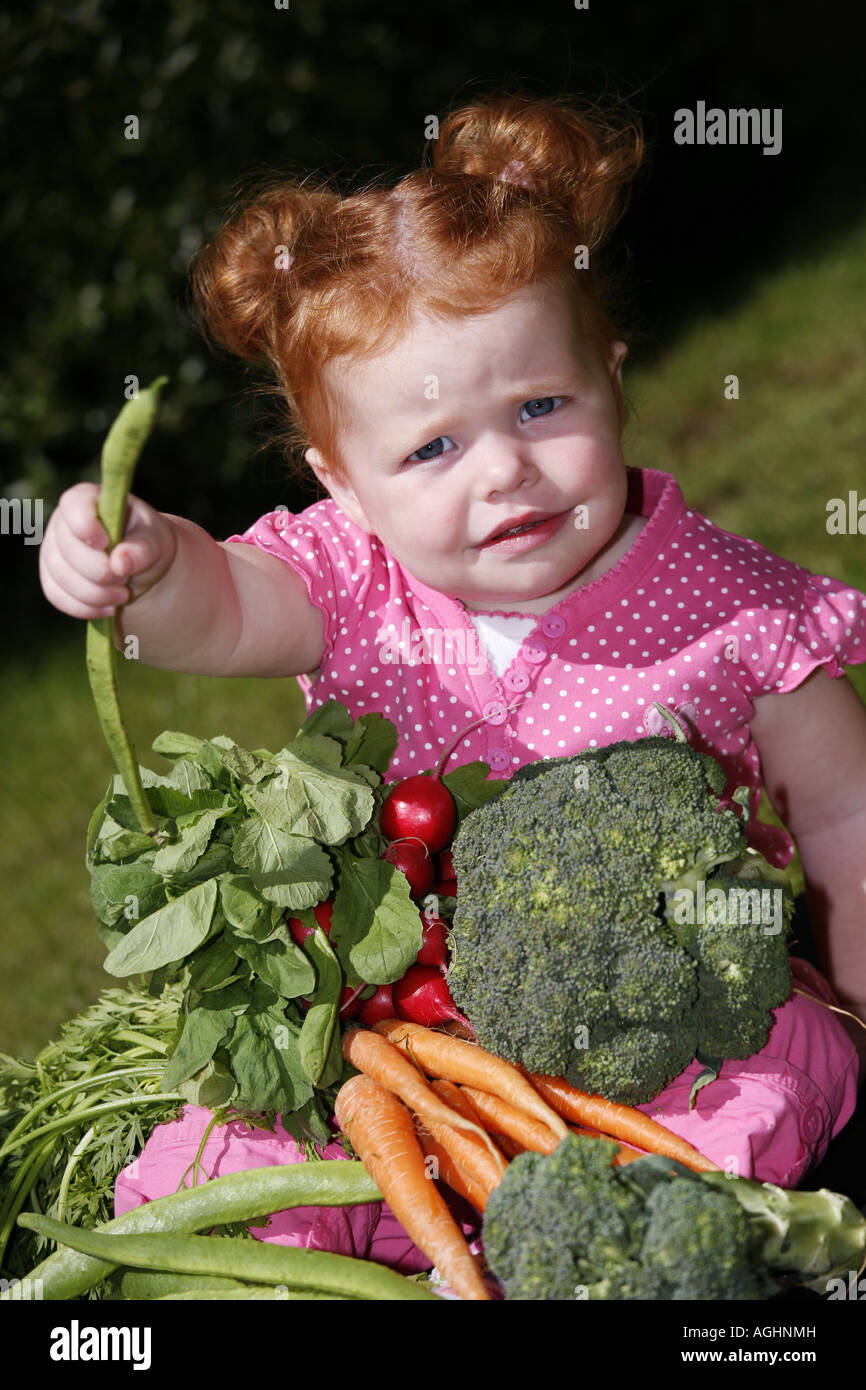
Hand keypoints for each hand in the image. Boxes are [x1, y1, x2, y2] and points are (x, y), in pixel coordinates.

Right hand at [39, 482, 176, 619]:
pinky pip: (58, 596)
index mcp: (87, 500)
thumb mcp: (155, 540)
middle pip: (67, 549)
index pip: (74, 505)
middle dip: (99, 571)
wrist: (140, 567)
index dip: (86, 525)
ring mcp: (53, 551)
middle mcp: (63, 523)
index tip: (106, 544)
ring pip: (61, 577)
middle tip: (125, 581)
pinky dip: (84, 608)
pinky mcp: (52, 579)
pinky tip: (108, 610)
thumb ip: (143, 548)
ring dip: (95, 594)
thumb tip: (120, 563)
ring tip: (123, 597)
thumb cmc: (146, 542)